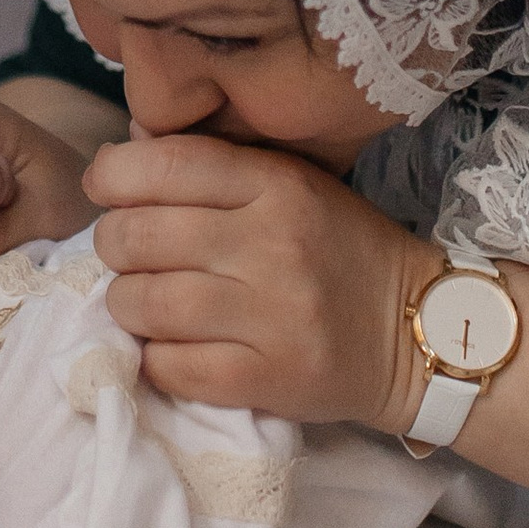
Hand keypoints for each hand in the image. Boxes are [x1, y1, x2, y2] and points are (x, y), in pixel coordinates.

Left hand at [84, 133, 430, 425]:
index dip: (111, 176)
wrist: (420, 330)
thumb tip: (124, 151)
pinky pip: (169, 367)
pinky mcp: (266, 377)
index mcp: (276, 184)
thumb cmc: (342, 249)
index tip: (107, 191)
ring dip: (126, 305)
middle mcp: (270, 243)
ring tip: (145, 304)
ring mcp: (269, 315)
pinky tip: (171, 348)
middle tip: (130, 256)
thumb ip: (213, 166)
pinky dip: (154, 358)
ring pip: (142, 304)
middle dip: (114, 246)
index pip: (161, 164)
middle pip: (136, 236)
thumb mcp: (293, 184)